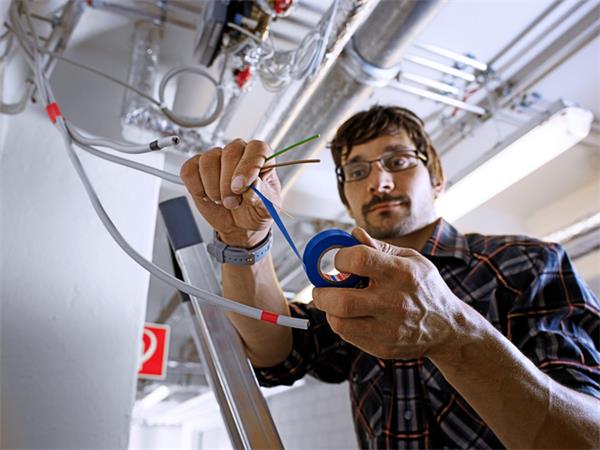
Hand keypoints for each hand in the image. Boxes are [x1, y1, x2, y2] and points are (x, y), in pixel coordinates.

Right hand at [180, 139, 279, 246]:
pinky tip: (207, 197)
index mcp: (261, 158)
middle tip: (233, 203)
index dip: (248, 166)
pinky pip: (189, 171)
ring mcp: (216, 158)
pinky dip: (197, 188)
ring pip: (208, 162)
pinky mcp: (196, 168)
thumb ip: (263, 197)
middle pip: (230, 153)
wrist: (239, 225)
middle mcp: (238, 152)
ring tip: (223, 201)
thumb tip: (253, 186)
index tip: (242, 187)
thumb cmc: (256, 211)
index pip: (257, 149)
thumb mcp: (267, 209)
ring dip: (213, 188)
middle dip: (228, 183)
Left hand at [312, 228, 470, 359]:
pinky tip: (350, 315)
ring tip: (335, 302)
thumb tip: (353, 234)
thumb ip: (380, 248)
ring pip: (339, 323)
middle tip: (321, 288)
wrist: (448, 329)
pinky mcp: (383, 348)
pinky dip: (342, 323)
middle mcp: (394, 303)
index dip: (340, 258)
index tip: (339, 261)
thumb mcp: (411, 260)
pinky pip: (348, 336)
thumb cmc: (425, 288)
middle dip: (322, 292)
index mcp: (401, 273)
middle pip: (341, 301)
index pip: (358, 260)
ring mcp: (388, 329)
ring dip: (329, 310)